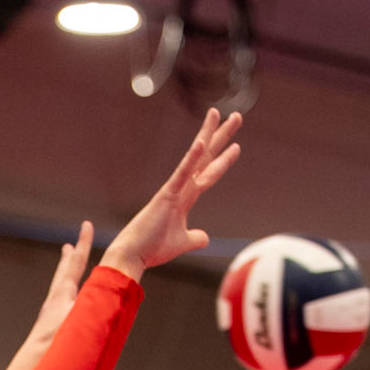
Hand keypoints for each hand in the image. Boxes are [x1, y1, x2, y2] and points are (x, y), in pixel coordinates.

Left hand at [7, 224, 93, 369]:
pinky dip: (63, 297)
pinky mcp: (47, 326)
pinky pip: (57, 304)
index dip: (83, 243)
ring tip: (64, 270)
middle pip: (63, 272)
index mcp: (62, 293)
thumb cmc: (55, 343)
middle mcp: (53, 300)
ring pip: (58, 288)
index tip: (86, 225)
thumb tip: (111, 292)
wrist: (31, 363)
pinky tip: (63, 304)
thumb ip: (94, 304)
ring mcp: (49, 313)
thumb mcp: (79, 318)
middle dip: (69, 257)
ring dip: (64, 276)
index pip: (75, 263)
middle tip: (68, 245)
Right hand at [101, 108, 242, 280]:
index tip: (236, 145)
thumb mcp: (182, 242)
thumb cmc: (152, 248)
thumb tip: (205, 238)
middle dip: (221, 136)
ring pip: (195, 158)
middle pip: (206, 157)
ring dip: (208, 135)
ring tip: (217, 113)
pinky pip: (182, 174)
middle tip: (236, 116)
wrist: (133, 256)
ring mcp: (175, 189)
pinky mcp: (167, 195)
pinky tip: (201, 142)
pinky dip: (191, 159)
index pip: (208, 173)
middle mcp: (182, 188)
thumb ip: (195, 237)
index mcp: (186, 198)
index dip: (223, 159)